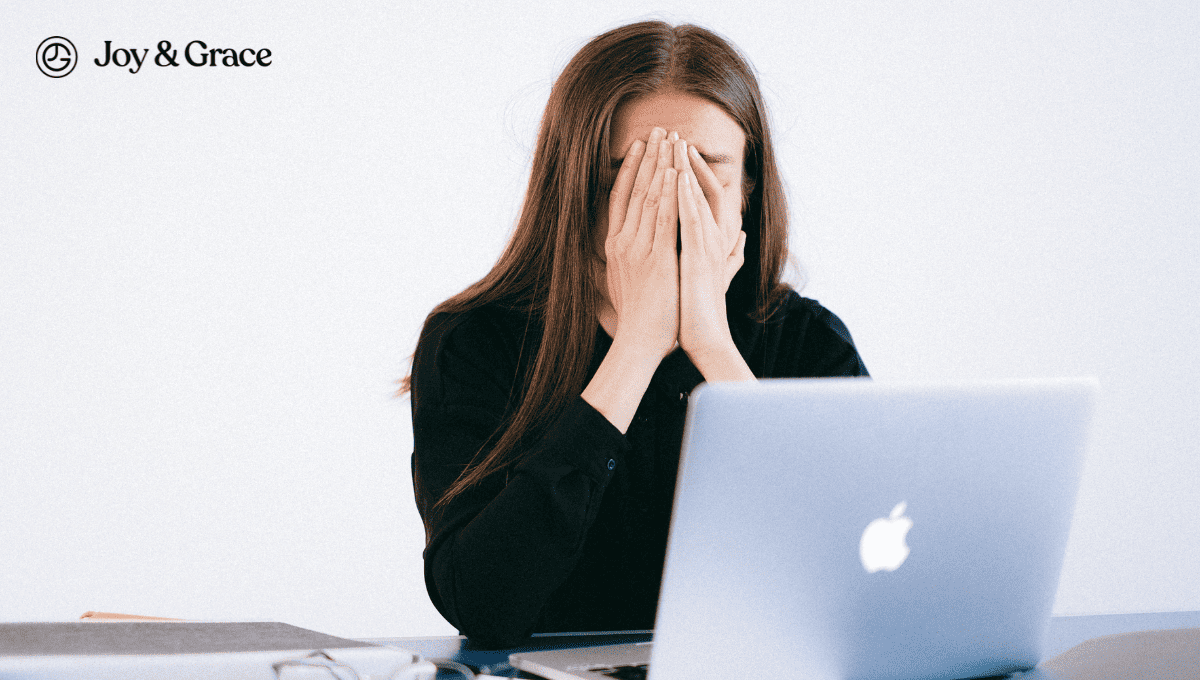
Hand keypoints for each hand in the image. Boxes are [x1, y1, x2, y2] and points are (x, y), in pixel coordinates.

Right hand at [603, 127, 679, 360]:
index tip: (642, 145)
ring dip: (661, 165)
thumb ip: (632, 259)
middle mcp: (622, 242)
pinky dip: (669, 193)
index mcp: (616, 245)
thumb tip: (625, 247)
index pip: (621, 197)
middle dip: (648, 157)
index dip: (632, 168)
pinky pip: (663, 219)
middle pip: (635, 189)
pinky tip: (676, 172)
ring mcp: (638, 249)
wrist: (639, 342)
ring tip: (670, 139)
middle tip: (659, 129)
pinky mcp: (656, 259)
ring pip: (649, 197)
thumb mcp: (627, 282)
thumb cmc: (639, 318)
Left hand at [675, 138, 746, 368]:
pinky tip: (676, 177)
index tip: (676, 152)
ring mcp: (708, 246)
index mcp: (713, 240)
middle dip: (686, 160)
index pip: (704, 196)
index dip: (692, 173)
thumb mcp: (715, 275)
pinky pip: (692, 218)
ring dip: (686, 169)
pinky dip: (685, 196)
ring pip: (697, 198)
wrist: (704, 339)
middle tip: (673, 134)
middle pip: (701, 188)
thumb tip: (743, 239)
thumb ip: (730, 255)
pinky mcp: (698, 256)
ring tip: (674, 143)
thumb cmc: (704, 311)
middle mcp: (714, 238)